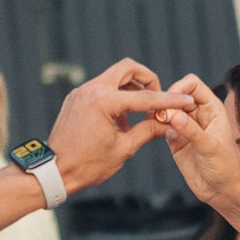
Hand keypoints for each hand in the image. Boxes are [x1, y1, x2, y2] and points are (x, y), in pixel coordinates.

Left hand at [45, 59, 194, 193]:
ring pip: (114, 77)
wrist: (55, 171)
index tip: (185, 100)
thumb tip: (169, 123)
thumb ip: (148, 130)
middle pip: (128, 69)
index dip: (168, 100)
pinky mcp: (76, 98)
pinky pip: (101, 89)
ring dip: (131, 90)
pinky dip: (116, 97)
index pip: (145, 97)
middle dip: (148, 79)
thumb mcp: (124, 148)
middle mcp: (91, 89)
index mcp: (104, 102)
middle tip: (158, 97)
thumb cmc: (88, 164)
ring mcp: (81, 92)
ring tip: (139, 116)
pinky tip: (121, 120)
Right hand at [154, 75, 239, 204]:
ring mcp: (185, 126)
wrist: (222, 191)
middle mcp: (198, 114)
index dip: (180, 88)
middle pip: (176, 95)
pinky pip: (161, 125)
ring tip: (153, 120)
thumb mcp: (210, 147)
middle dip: (165, 100)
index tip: (170, 100)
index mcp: (212, 109)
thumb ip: (192, 131)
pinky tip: (153, 129)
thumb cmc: (226, 168)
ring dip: (158, 112)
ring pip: (167, 109)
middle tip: (157, 113)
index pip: (193, 85)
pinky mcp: (175, 139)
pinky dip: (154, 125)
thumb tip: (173, 114)